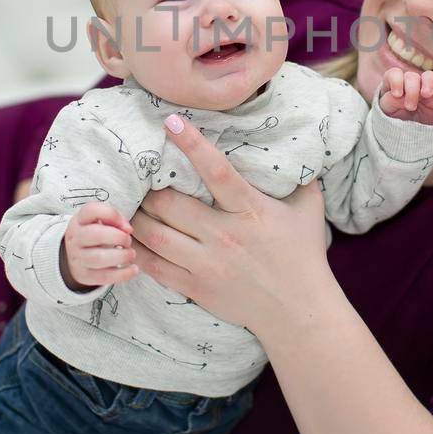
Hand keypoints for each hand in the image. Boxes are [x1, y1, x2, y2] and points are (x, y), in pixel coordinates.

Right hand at [61, 201, 137, 290]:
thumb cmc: (95, 233)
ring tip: (130, 254)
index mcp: (80, 220)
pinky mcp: (85, 275)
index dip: (112, 215)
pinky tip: (133, 269)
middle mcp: (76, 238)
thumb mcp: (101, 220)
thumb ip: (115, 218)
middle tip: (128, 240)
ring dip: (121, 256)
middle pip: (96, 234)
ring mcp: (78, 258)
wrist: (76, 255)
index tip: (126, 225)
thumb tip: (128, 229)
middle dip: (119, 237)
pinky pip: (104, 276)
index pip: (91, 210)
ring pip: (99, 258)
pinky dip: (123, 274)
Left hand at [128, 114, 333, 334]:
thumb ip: (299, 178)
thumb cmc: (303, 256)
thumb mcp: (308, 210)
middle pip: (171, 205)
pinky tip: (127, 238)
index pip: (217, 171)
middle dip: (149, 187)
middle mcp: (224, 236)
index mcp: (250, 211)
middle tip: (138, 174)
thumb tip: (298, 146)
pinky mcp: (195, 287)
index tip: (171, 121)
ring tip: (124, 204)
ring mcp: (206, 264)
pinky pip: (155, 267)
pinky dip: (136, 250)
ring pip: (155, 236)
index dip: (192, 145)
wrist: (298, 312)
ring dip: (136, 217)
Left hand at [378, 67, 432, 124]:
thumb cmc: (393, 118)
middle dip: (411, 89)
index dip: (396, 81)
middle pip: (412, 76)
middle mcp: (411, 84)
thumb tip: (399, 96)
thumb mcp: (387, 110)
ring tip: (426, 95)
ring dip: (428, 83)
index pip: (395, 74)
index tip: (397, 94)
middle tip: (410, 107)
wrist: (407, 134)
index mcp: (396, 84)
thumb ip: (390, 101)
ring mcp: (426, 90)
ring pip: (429, 77)